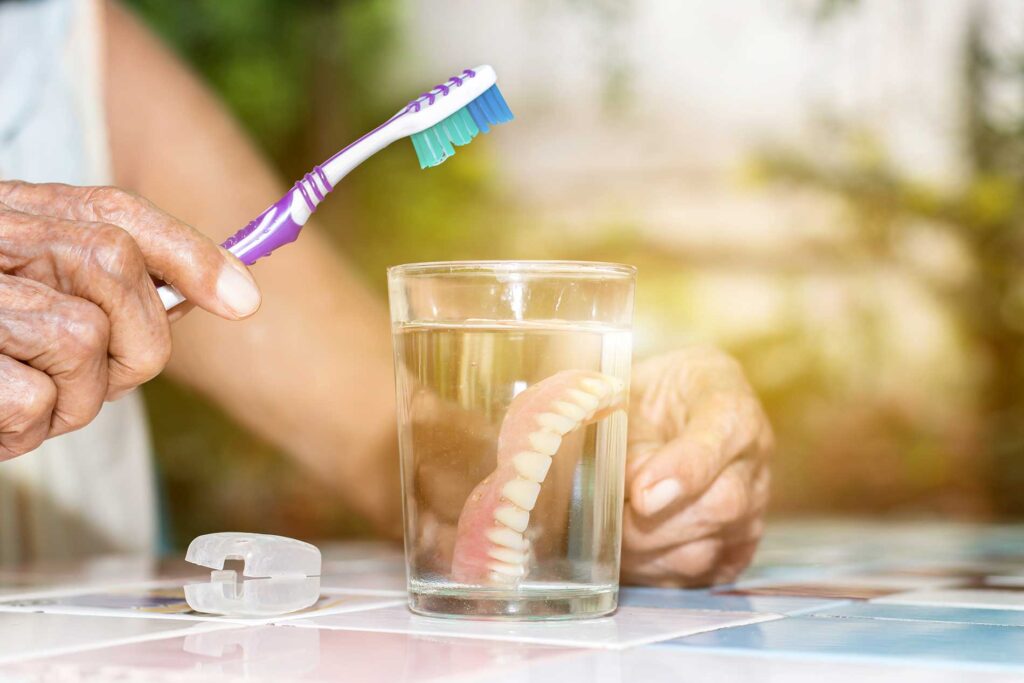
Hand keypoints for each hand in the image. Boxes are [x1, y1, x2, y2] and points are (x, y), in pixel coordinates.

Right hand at [0, 180, 260, 458]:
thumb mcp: (39, 302)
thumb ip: (111, 289)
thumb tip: (234, 294)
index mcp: (8, 217)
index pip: (111, 212)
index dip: (186, 251)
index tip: (244, 299)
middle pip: (110, 264)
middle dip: (136, 340)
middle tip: (104, 378)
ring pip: (80, 337)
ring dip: (77, 398)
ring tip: (31, 399)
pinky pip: (33, 400)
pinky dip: (26, 429)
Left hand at [622, 347, 772, 586]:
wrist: (669, 403)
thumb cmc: (646, 394)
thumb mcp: (632, 393)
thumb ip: (633, 439)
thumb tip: (638, 494)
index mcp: (730, 408)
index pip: (718, 442)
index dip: (680, 473)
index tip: (640, 494)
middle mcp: (752, 461)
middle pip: (720, 506)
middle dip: (652, 523)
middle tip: (609, 517)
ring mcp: (751, 509)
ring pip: (705, 551)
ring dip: (647, 551)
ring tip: (612, 532)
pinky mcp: (736, 548)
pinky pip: (700, 576)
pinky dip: (657, 571)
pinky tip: (632, 552)